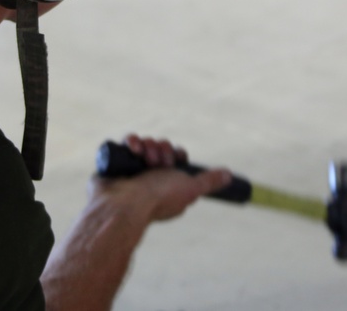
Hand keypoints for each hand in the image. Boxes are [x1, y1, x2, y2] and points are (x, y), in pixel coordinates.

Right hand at [89, 134, 231, 222]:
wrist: (124, 205)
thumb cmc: (158, 198)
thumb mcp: (190, 188)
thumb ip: (208, 182)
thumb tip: (228, 176)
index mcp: (167, 184)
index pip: (175, 158)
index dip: (176, 155)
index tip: (175, 160)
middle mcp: (150, 177)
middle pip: (161, 148)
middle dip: (162, 150)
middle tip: (158, 163)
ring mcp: (132, 170)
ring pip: (146, 144)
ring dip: (148, 146)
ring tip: (144, 158)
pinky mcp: (117, 162)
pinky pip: (127, 142)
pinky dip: (131, 141)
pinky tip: (133, 148)